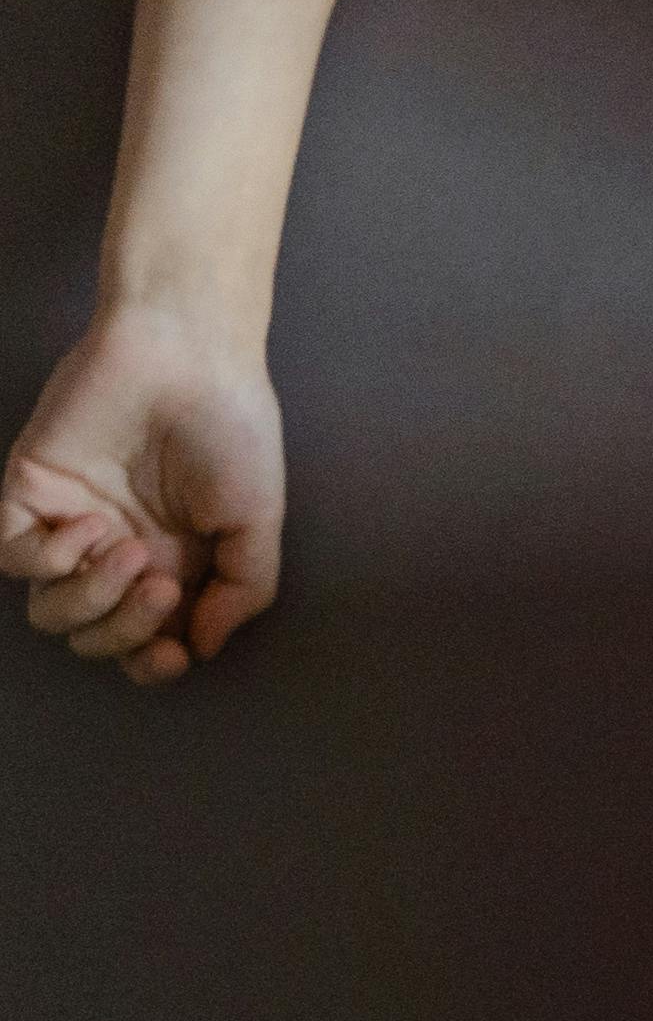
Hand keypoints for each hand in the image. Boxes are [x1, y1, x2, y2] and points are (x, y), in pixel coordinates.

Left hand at [3, 303, 285, 682]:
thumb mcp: (259, 518)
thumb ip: (243, 588)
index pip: (142, 641)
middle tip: (161, 585)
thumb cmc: (232, 428)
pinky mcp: (26, 495)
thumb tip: (204, 646)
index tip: (175, 654)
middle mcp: (115, 552)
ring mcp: (67, 526)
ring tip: (130, 550)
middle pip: (92, 636)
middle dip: (124, 630)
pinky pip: (10, 559)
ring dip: (90, 598)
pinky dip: (47, 558)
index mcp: (171, 563)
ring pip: (46, 610)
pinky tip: (90, 526)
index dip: (150, 663)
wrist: (188, 356)